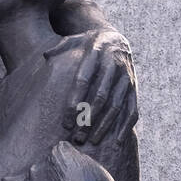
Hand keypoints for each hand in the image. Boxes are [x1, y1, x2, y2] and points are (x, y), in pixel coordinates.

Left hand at [61, 29, 137, 146]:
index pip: (83, 81)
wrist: (116, 39)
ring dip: (105, 125)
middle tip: (76, 137)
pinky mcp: (134, 88)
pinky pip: (132, 108)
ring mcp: (126, 78)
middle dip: (88, 118)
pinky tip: (118, 141)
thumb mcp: (74, 40)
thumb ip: (60, 47)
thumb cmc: (87, 45)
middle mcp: (113, 66)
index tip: (65, 122)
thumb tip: (45, 54)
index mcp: (96, 54)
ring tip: (92, 141)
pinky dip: (126, 125)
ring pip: (116, 105)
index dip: (74, 101)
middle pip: (100, 96)